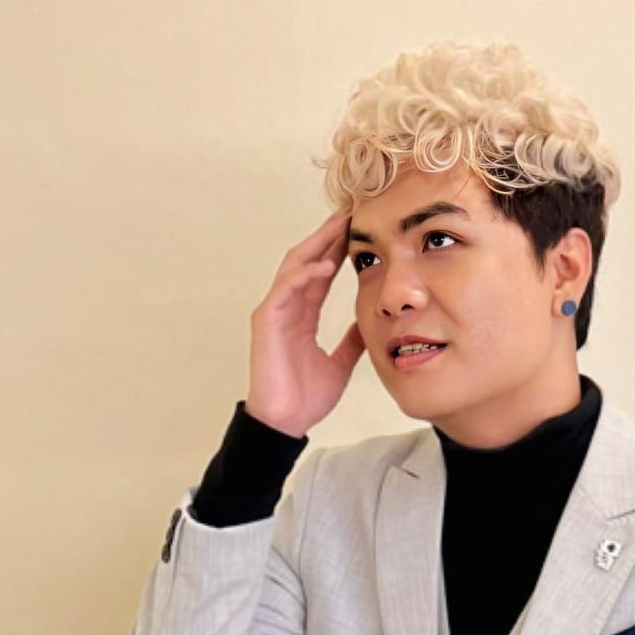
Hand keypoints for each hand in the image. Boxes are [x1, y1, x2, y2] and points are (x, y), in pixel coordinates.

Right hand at [244, 210, 365, 437]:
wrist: (286, 422)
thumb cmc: (306, 396)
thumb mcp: (340, 363)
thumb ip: (351, 341)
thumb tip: (368, 325)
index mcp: (303, 314)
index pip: (322, 272)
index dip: (339, 249)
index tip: (360, 229)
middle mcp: (287, 307)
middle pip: (307, 260)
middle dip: (328, 236)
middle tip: (351, 213)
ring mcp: (274, 312)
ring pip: (294, 267)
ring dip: (316, 245)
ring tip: (340, 226)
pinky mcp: (265, 322)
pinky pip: (284, 290)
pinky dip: (304, 276)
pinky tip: (325, 265)